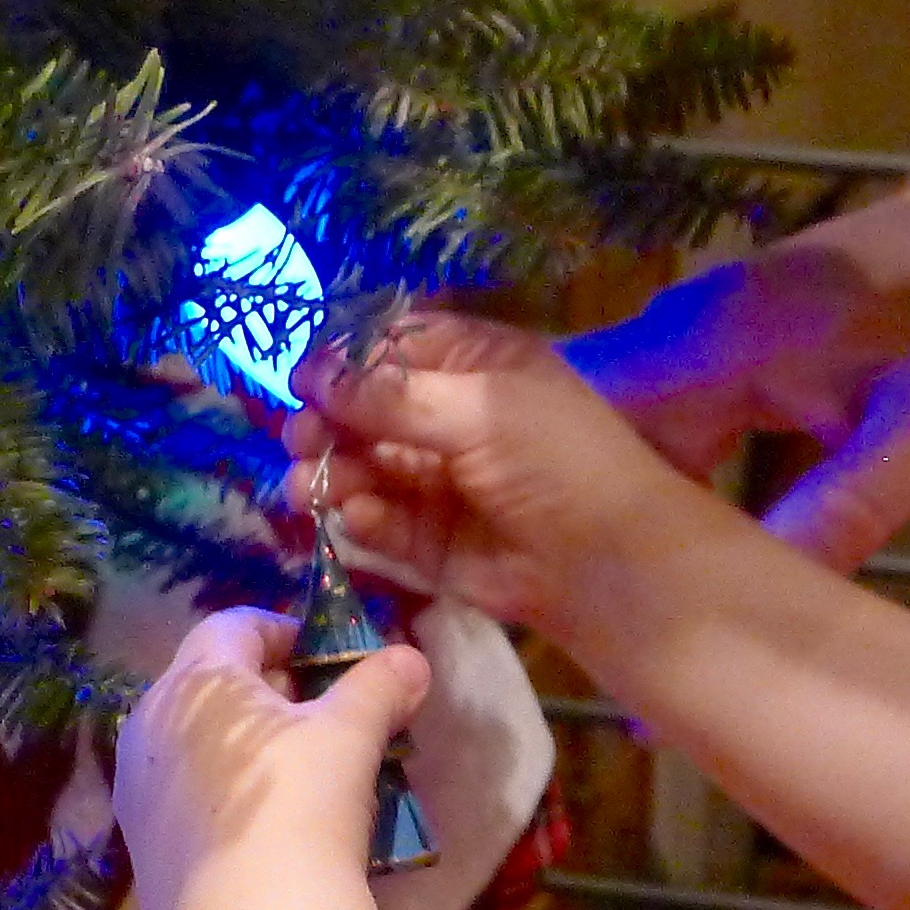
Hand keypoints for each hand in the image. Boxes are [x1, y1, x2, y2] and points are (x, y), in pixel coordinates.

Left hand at [117, 608, 435, 909]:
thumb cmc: (300, 803)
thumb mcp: (351, 736)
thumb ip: (378, 688)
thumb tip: (411, 660)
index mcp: (196, 682)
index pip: (231, 626)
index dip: (281, 631)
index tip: (323, 656)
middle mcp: (149, 727)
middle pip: (206, 687)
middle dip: (263, 696)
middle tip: (319, 719)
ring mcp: (136, 794)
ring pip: (191, 749)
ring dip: (239, 751)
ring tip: (296, 780)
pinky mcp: (141, 853)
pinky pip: (184, 806)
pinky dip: (222, 803)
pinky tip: (264, 836)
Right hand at [284, 313, 705, 644]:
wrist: (608, 562)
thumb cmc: (555, 460)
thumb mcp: (478, 408)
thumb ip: (391, 395)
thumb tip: (314, 375)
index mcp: (474, 366)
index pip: (393, 347)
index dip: (344, 360)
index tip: (301, 378)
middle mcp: (451, 418)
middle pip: (365, 410)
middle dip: (327, 423)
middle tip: (301, 439)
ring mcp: (439, 482)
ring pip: (364, 468)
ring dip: (331, 472)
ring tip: (310, 485)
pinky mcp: (430, 541)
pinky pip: (380, 520)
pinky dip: (361, 517)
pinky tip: (357, 516)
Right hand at [561, 93, 909, 568]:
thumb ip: (839, 514)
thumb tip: (750, 604)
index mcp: (713, 347)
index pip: (576, 421)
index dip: (535, 495)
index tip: (514, 573)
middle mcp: (681, 332)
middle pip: (575, 425)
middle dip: (547, 504)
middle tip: (532, 601)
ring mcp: (696, 331)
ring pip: (607, 420)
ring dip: (584, 489)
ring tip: (562, 581)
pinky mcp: (721, 341)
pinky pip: (649, 411)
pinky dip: (632, 467)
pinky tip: (634, 534)